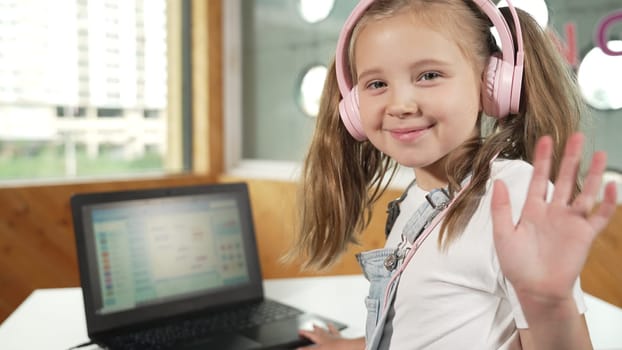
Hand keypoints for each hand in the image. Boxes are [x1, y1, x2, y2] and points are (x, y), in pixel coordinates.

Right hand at [297, 324, 363, 349]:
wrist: (349, 348)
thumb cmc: (335, 349)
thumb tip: (298, 349)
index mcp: (321, 340)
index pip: (311, 335)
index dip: (304, 333)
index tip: (300, 331)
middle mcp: (327, 337)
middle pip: (319, 331)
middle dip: (314, 329)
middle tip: (311, 325)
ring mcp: (335, 337)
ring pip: (328, 330)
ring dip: (324, 327)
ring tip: (321, 324)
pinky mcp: (342, 339)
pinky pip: (337, 332)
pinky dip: (333, 329)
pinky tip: (331, 326)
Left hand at [491, 133, 616, 303]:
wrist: (535, 289)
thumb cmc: (517, 265)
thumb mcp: (502, 234)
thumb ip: (501, 208)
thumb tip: (498, 181)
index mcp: (533, 210)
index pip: (539, 179)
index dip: (543, 159)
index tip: (546, 139)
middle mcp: (554, 212)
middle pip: (564, 179)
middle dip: (569, 158)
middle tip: (576, 136)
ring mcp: (571, 222)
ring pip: (584, 192)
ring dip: (592, 174)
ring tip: (599, 153)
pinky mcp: (585, 235)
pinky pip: (599, 215)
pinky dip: (607, 202)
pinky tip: (611, 185)